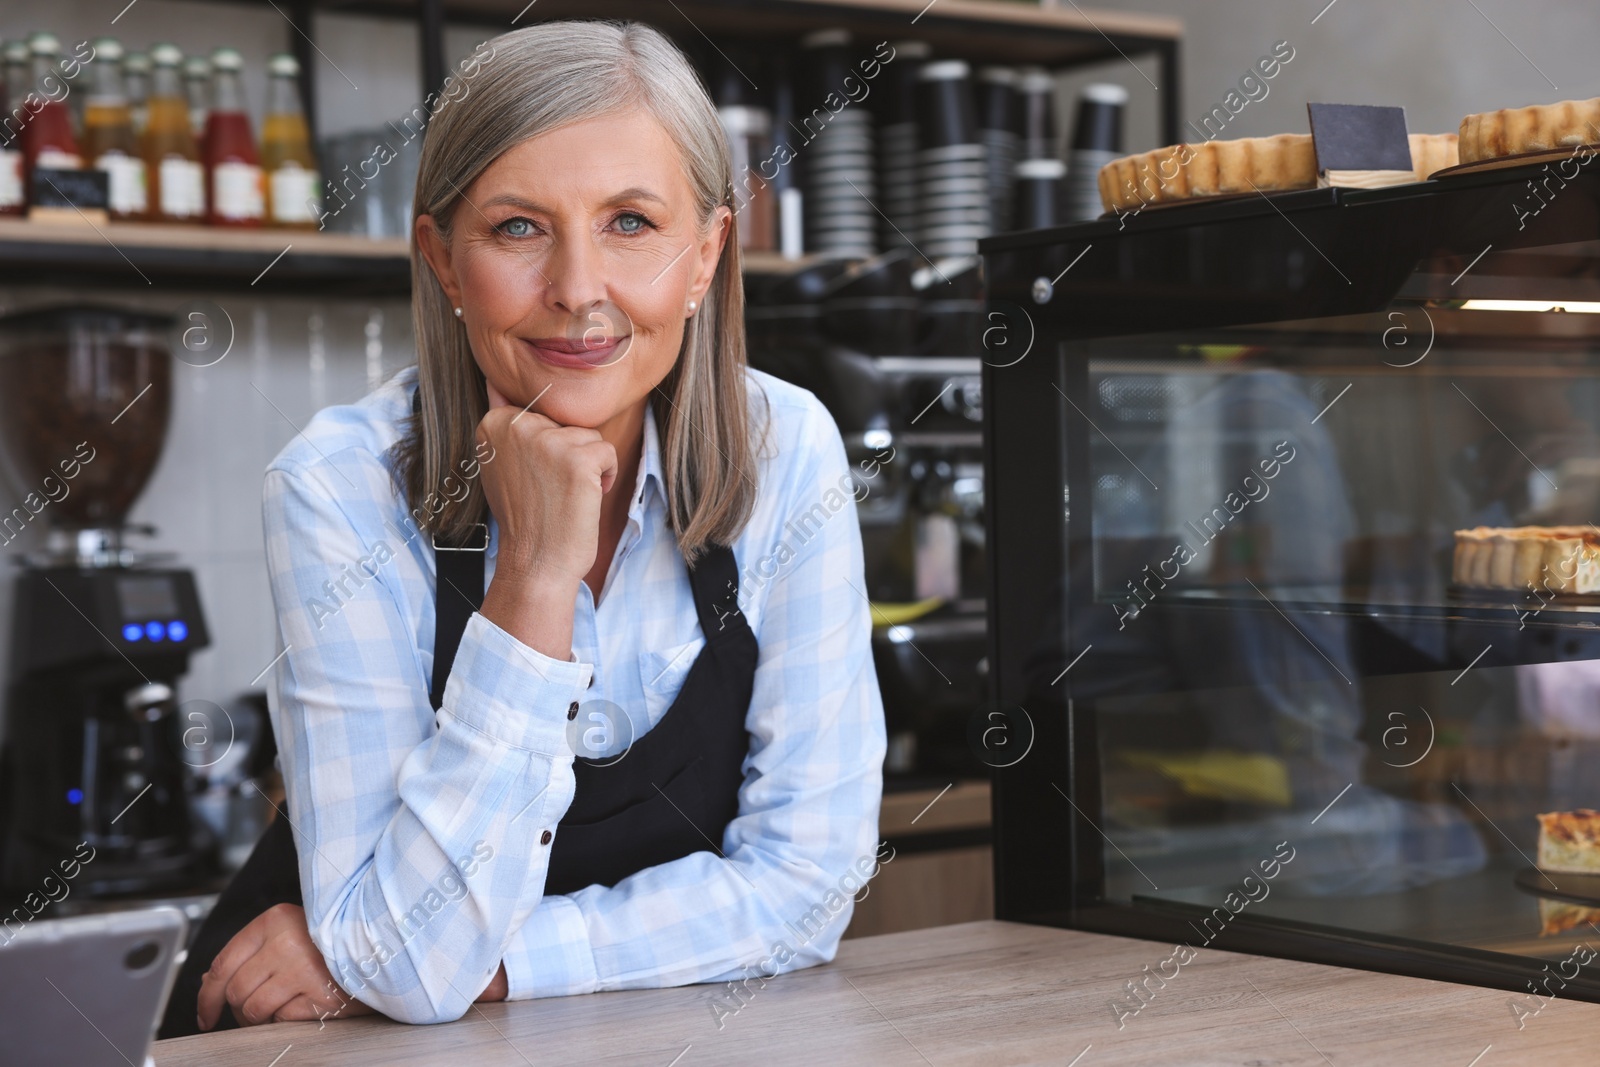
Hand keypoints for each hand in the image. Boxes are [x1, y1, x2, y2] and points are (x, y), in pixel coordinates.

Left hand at [196, 903, 373, 1029]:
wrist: (382, 942)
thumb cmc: (332, 940)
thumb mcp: (288, 934)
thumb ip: (250, 954)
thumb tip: (209, 983)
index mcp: (276, 920)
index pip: (223, 964)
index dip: (207, 996)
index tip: (205, 1014)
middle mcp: (287, 941)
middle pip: (236, 991)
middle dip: (239, 1009)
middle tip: (256, 1009)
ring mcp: (304, 968)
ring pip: (254, 1009)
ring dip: (263, 1016)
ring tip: (284, 1004)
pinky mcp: (321, 993)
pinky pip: (282, 1018)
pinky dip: (288, 1018)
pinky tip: (305, 1002)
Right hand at [476, 379, 617, 585]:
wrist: (535, 562)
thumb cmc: (525, 516)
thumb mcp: (501, 463)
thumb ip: (505, 423)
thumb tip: (495, 381)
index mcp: (495, 423)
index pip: (541, 413)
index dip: (546, 450)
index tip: (531, 479)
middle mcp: (518, 426)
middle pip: (567, 422)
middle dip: (566, 455)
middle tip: (547, 490)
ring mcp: (548, 441)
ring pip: (589, 436)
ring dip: (587, 467)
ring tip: (564, 494)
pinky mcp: (577, 459)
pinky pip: (607, 452)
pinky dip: (605, 478)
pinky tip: (582, 498)